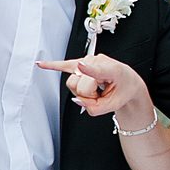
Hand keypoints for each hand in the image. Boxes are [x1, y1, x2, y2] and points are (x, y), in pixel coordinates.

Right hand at [35, 54, 153, 131]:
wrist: (128, 82)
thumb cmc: (123, 90)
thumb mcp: (114, 105)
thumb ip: (95, 108)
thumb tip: (77, 100)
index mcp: (113, 70)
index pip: (98, 70)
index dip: (88, 69)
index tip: (80, 65)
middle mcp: (99, 61)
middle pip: (80, 85)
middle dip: (87, 96)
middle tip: (99, 96)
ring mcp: (88, 61)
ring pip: (72, 82)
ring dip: (81, 91)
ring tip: (94, 90)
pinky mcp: (79, 63)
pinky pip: (63, 65)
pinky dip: (52, 65)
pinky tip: (41, 64)